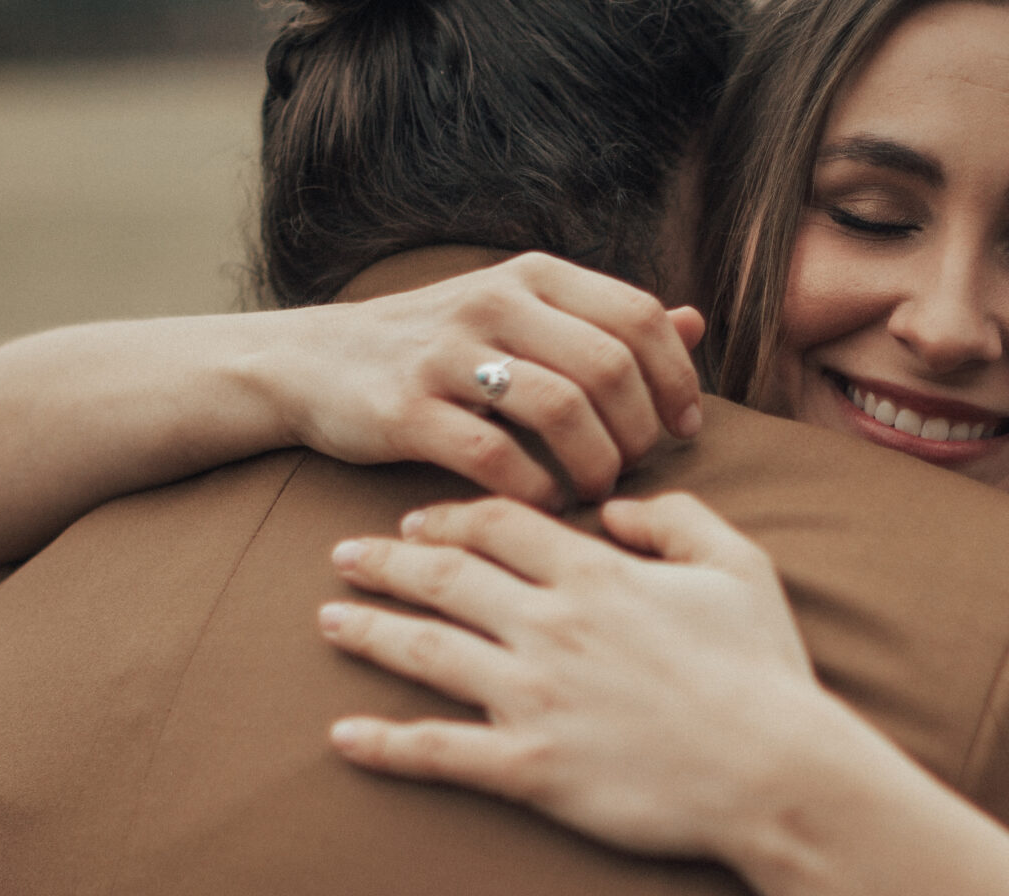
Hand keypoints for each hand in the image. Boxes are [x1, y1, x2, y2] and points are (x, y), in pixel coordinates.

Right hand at [275, 255, 705, 509]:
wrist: (312, 363)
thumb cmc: (436, 349)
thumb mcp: (521, 314)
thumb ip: (604, 320)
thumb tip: (697, 322)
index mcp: (533, 275)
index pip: (639, 317)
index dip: (677, 378)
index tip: (683, 428)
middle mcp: (494, 301)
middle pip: (610, 367)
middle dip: (639, 431)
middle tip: (633, 469)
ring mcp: (447, 354)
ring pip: (563, 411)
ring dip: (595, 466)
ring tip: (594, 490)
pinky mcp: (408, 410)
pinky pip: (498, 458)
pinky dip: (537, 493)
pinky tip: (544, 506)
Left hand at [318, 494, 854, 859]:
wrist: (778, 772)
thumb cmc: (766, 672)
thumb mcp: (739, 568)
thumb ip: (676, 519)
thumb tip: (616, 507)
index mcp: (595, 574)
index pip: (496, 525)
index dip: (449, 517)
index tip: (418, 522)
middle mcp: (550, 627)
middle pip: (443, 577)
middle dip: (385, 561)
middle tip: (343, 554)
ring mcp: (533, 698)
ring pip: (425, 652)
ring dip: (369, 632)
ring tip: (327, 620)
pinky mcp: (530, 768)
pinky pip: (438, 752)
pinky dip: (385, 745)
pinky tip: (344, 737)